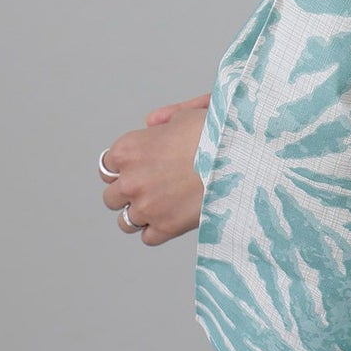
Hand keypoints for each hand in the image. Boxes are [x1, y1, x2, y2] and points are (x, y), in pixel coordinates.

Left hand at [100, 95, 209, 245]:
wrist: (243, 158)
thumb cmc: (218, 132)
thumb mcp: (189, 112)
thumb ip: (165, 117)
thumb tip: (152, 124)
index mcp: (129, 149)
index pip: (107, 166)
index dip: (125, 167)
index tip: (140, 167)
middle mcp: (131, 180)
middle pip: (111, 197)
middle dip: (129, 192)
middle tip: (153, 186)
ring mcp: (146, 206)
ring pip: (125, 221)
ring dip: (140, 214)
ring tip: (163, 206)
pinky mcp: (165, 227)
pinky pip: (147, 237)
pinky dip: (158, 230)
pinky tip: (174, 216)